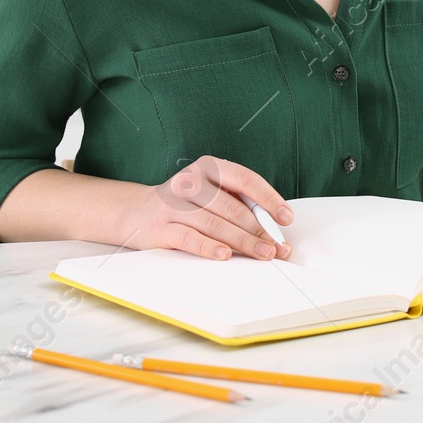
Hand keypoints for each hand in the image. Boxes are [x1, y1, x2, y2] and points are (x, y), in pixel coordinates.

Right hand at [114, 154, 293, 260]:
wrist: (137, 213)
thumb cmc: (185, 205)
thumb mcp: (211, 194)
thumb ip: (238, 203)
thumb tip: (273, 228)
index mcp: (209, 167)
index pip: (245, 179)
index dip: (269, 199)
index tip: (286, 218)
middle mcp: (190, 181)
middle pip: (232, 207)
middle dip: (259, 230)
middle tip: (277, 248)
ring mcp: (173, 204)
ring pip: (215, 223)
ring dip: (243, 242)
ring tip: (262, 254)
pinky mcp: (161, 226)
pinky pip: (189, 237)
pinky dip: (209, 247)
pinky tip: (226, 255)